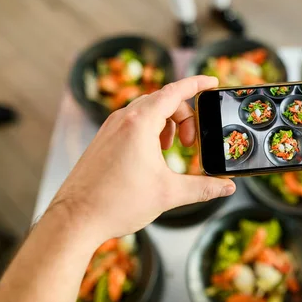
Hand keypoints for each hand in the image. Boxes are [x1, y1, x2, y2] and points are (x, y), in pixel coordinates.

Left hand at [48, 76, 235, 241]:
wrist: (75, 219)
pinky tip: (152, 156)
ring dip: (166, 124)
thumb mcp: (168, 194)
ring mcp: (110, 128)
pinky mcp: (103, 139)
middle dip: (184, 116)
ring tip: (172, 149)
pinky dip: (150, 131)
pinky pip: (132, 123)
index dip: (197, 84)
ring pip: (147, 111)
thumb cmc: (117, 203)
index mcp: (140, 123)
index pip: (175, 91)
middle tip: (191, 142)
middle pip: (163, 101)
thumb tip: (226, 188)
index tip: (211, 82)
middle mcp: (123, 119)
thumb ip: (203, 188)